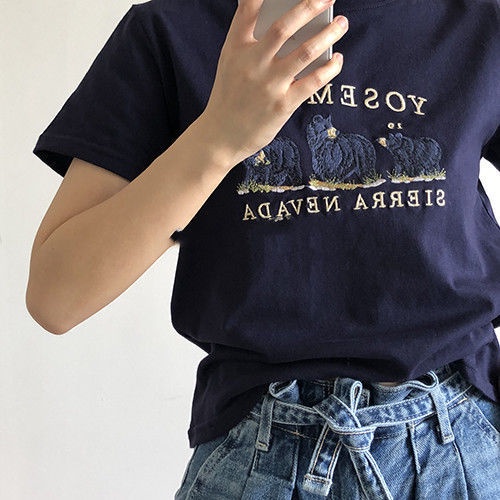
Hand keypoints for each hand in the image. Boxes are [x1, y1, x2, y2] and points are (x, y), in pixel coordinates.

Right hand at [201, 0, 348, 164]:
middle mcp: (252, 63)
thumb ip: (249, 42)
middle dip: (310, 6)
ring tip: (341, 24)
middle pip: (284, 26)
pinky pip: (313, 81)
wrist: (220, 136)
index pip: (248, 9)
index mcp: (236, 48)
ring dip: (328, 34)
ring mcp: (269, 85)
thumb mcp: (230, 64)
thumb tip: (286, 24)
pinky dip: (330, 68)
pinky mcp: (282, 105)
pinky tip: (337, 59)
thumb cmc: (229, 98)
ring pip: (305, 52)